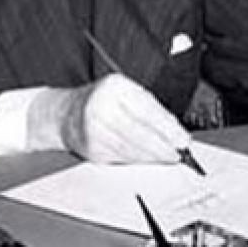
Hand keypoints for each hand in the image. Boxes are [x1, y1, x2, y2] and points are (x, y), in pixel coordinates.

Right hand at [28, 74, 189, 163]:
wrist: (64, 114)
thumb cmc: (101, 101)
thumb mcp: (124, 92)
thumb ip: (148, 108)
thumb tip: (175, 131)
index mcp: (114, 86)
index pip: (147, 109)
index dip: (168, 127)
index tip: (183, 139)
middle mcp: (101, 106)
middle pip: (139, 132)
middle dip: (163, 146)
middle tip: (179, 153)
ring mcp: (93, 129)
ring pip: (131, 148)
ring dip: (152, 156)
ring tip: (167, 157)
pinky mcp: (91, 148)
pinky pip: (121, 157)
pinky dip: (137, 160)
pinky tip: (148, 159)